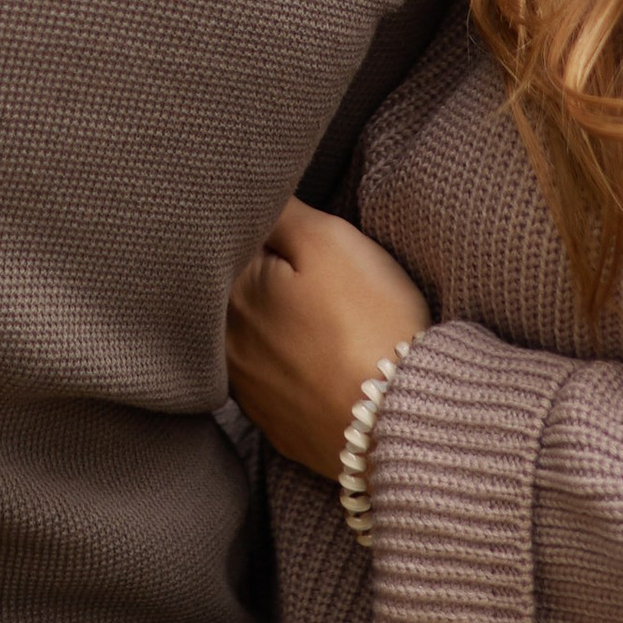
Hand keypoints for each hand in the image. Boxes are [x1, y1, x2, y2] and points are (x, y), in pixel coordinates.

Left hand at [226, 200, 432, 479]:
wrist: (396, 419)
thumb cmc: (367, 321)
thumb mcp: (328, 240)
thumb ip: (279, 212)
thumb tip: (247, 197)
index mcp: (232, 291)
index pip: (232, 245)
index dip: (267, 232)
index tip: (298, 237)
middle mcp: (225, 343)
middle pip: (238, 294)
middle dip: (268, 279)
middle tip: (317, 279)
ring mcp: (248, 391)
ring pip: (253, 339)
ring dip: (277, 327)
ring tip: (322, 321)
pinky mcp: (276, 425)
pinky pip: (275, 384)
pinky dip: (292, 369)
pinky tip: (322, 363)